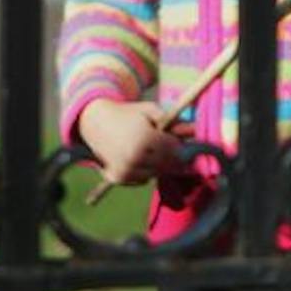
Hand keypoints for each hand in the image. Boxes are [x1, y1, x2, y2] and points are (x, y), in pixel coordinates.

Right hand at [76, 99, 194, 185]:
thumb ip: (173, 121)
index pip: (175, 150)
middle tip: (166, 146)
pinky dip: (145, 171)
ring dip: (159, 164)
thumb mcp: (150, 110)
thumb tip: (195, 129)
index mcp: (144, 139)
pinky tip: (138, 157)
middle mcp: (135, 158)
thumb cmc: (127, 114)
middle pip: (168, 165)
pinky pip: (142, 179)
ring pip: (157, 174)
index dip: (180, 145)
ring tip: (150, 149)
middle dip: (172, 157)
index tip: (177, 139)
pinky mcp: (118, 179)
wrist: (95, 122)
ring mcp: (125, 170)